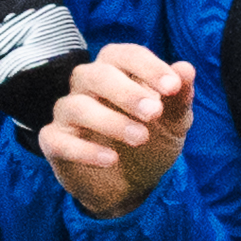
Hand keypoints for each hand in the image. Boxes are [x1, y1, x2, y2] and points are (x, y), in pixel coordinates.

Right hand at [39, 43, 193, 219]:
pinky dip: (84, 150)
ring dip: (110, 121)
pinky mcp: (54, 141)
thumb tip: (186, 68)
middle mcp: (86, 84)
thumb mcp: (174, 122)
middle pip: (97, 75)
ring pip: (77, 106)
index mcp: (115, 69)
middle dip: (127, 92)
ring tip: (140, 138)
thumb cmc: (151, 141)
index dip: (148, 67)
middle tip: (154, 113)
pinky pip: (59, 140)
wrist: (132, 185)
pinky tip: (111, 160)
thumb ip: (179, 97)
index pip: (125, 55)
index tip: (173, 88)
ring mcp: (67, 112)